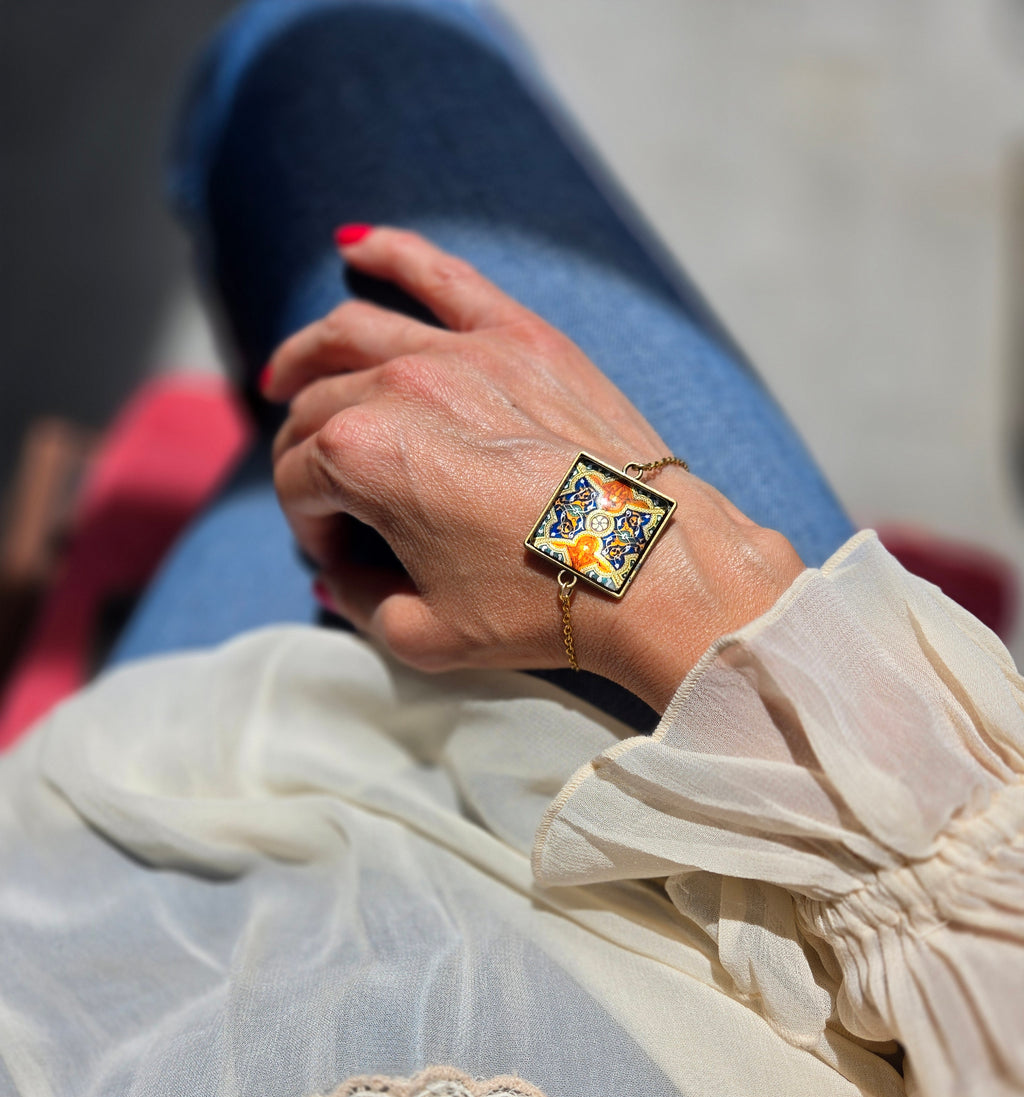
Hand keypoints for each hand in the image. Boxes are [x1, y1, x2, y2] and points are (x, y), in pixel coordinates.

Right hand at [266, 228, 802, 711]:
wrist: (655, 570)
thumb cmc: (546, 606)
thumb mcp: (425, 635)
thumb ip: (357, 600)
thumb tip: (336, 571)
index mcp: (364, 456)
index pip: (298, 481)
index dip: (308, 526)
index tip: (341, 557)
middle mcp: (402, 387)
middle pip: (317, 408)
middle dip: (307, 458)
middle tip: (328, 498)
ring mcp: (465, 351)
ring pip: (354, 332)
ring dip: (308, 356)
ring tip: (287, 379)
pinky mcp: (523, 336)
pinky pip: (440, 273)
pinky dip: (390, 253)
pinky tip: (354, 247)